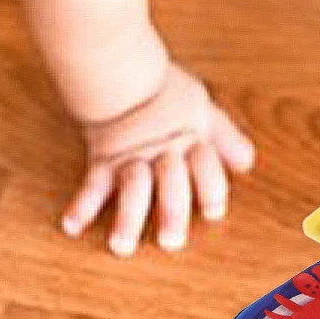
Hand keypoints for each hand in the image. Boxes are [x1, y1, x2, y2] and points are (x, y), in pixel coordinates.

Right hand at [62, 64, 254, 255]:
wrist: (121, 71)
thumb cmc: (166, 94)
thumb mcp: (203, 111)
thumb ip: (225, 138)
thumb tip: (247, 164)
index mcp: (192, 142)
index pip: (208, 169)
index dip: (212, 190)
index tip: (212, 213)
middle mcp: (164, 153)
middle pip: (171, 183)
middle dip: (171, 211)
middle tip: (170, 241)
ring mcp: (132, 157)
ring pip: (133, 188)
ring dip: (127, 218)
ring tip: (122, 247)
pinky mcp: (103, 159)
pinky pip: (92, 183)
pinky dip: (81, 204)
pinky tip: (72, 226)